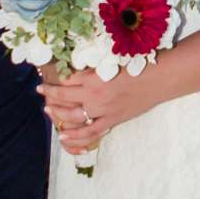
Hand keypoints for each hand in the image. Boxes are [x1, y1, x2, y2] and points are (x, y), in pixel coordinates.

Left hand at [40, 64, 158, 158]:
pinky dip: (75, 136)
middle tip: (41, 91)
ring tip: (48, 110)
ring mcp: (102, 110)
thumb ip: (93, 68)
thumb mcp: (111, 62)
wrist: (158, 79)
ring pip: (72, 116)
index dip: (54, 78)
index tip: (47, 76)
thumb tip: (75, 70)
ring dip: (58, 113)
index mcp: (93, 77)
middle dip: (50, 94)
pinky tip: (63, 136)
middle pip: (64, 96)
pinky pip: (90, 132)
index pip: (66, 79)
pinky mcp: (112, 120)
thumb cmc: (137, 65)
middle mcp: (94, 95)